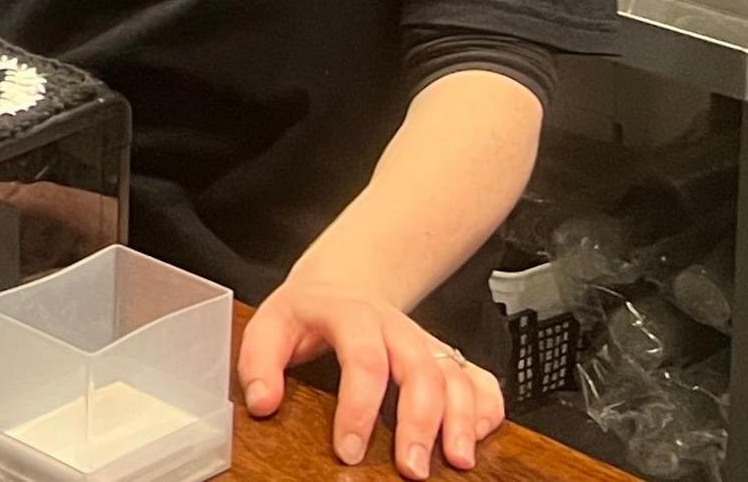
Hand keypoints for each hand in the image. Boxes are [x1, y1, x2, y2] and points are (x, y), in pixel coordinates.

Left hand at [238, 280, 504, 477]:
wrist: (343, 284)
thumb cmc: (307, 315)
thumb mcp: (270, 326)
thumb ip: (259, 362)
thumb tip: (263, 403)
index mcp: (352, 315)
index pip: (363, 360)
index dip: (359, 408)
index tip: (349, 452)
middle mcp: (397, 327)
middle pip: (420, 370)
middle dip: (420, 422)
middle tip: (411, 468)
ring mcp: (426, 341)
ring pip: (455, 376)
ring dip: (461, 420)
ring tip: (457, 462)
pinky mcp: (447, 356)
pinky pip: (479, 377)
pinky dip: (487, 406)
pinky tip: (479, 436)